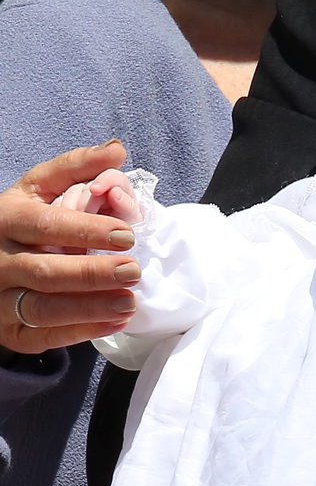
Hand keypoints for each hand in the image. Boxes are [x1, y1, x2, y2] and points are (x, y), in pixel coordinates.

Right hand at [0, 142, 141, 356]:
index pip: (45, 225)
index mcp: (6, 219)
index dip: (86, 230)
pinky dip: (81, 331)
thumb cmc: (22, 223)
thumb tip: (117, 150)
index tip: (126, 234)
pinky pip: (43, 336)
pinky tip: (115, 322)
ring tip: (129, 302)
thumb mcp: (39, 190)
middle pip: (45, 270)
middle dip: (92, 273)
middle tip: (134, 271)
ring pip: (42, 308)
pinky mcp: (8, 331)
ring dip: (90, 307)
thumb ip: (76, 168)